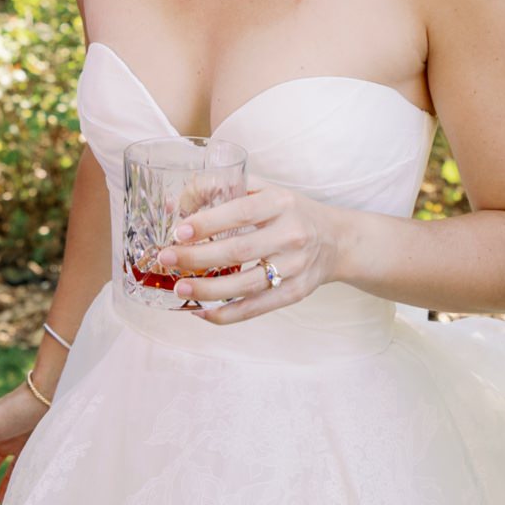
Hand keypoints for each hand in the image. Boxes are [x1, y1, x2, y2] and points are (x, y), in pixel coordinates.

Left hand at [154, 184, 342, 325]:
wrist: (337, 241)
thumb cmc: (291, 212)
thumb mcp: (265, 191)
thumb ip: (223, 190)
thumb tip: (174, 203)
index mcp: (281, 203)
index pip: (240, 212)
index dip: (207, 223)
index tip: (179, 231)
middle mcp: (291, 234)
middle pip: (238, 251)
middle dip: (197, 258)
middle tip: (167, 259)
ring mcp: (295, 267)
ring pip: (245, 284)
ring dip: (207, 290)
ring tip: (179, 289)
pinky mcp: (295, 293)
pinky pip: (256, 308)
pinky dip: (226, 314)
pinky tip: (201, 311)